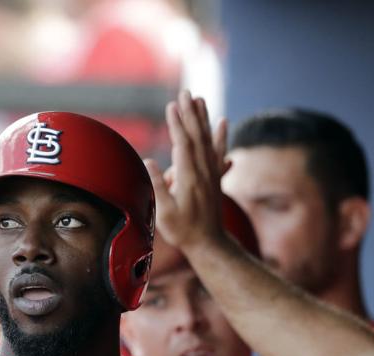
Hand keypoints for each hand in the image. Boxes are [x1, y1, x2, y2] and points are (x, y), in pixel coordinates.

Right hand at [145, 90, 229, 253]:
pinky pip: (219, 152)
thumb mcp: (165, 213)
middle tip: (186, 93)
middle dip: (190, 113)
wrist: (209, 244)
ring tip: (200, 99)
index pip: (183, 144)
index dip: (177, 124)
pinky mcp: (215, 178)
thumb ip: (158, 186)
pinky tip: (224, 123)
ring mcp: (211, 174)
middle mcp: (203, 172)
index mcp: (190, 178)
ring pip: (208, 140)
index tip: (172, 106)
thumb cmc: (184, 231)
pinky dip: (221, 136)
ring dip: (203, 119)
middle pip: (197, 136)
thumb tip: (149, 161)